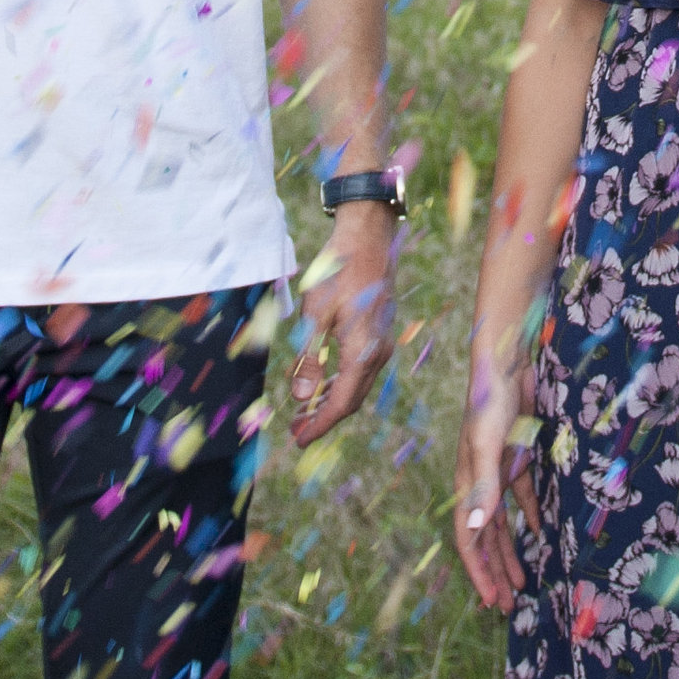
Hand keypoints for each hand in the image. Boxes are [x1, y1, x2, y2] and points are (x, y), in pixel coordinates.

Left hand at [284, 203, 396, 445]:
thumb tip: (302, 398)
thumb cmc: (339, 271)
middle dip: (324, 419)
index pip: (343, 402)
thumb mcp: (315, 314)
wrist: (368, 238)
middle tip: (297, 433)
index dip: (320, 425)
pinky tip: (323, 385)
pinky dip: (341, 383)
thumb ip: (308, 358)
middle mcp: (378, 352)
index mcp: (363, 351)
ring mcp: (381, 342)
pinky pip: (360, 370)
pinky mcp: (378, 333)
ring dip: (332, 402)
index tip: (300, 441)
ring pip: (357, 385)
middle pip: (352, 399)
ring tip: (305, 414)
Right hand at [451, 336, 536, 612]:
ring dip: (512, 552)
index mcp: (468, 482)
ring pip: (504, 524)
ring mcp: (500, 470)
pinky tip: (540, 535)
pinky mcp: (519, 457)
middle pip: (486, 538)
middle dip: (495, 572)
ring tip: (523, 583)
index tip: (492, 601)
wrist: (508, 362)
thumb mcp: (487, 445)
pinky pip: (524, 498)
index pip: (470, 538)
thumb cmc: (491, 401)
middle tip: (507, 606)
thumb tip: (474, 528)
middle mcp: (481, 482)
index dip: (480, 571)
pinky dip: (531, 518)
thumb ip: (483, 485)